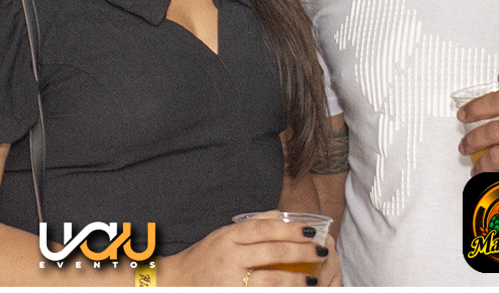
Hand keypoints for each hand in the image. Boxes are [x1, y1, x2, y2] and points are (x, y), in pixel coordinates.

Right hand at [161, 216, 337, 285]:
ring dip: (296, 281)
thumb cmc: (203, 259)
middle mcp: (229, 257)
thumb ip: (250, 225)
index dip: (290, 229)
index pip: (264, 228)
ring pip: (271, 280)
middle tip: (323, 252)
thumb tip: (281, 215)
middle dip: (301, 252)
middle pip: (272, 252)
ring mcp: (230, 281)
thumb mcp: (222, 235)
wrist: (176, 283)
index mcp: (228, 237)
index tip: (311, 232)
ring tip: (314, 281)